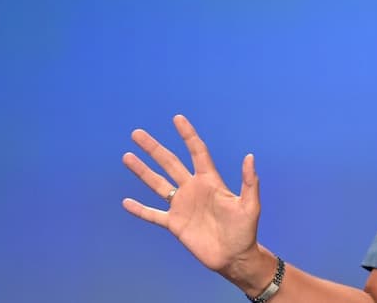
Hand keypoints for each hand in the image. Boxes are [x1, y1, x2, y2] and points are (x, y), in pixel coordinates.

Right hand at [122, 114, 260, 272]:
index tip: (177, 118)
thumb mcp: (250, 205)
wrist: (234, 257)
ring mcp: (182, 206)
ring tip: (127, 156)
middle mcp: (193, 189)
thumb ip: (249, 182)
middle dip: (154, 148)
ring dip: (142, 171)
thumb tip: (250, 156)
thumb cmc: (245, 231)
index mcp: (210, 181)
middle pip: (170, 163)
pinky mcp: (175, 224)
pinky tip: (126, 202)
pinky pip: (153, 214)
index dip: (187, 135)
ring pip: (158, 184)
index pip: (197, 152)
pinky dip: (140, 209)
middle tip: (137, 134)